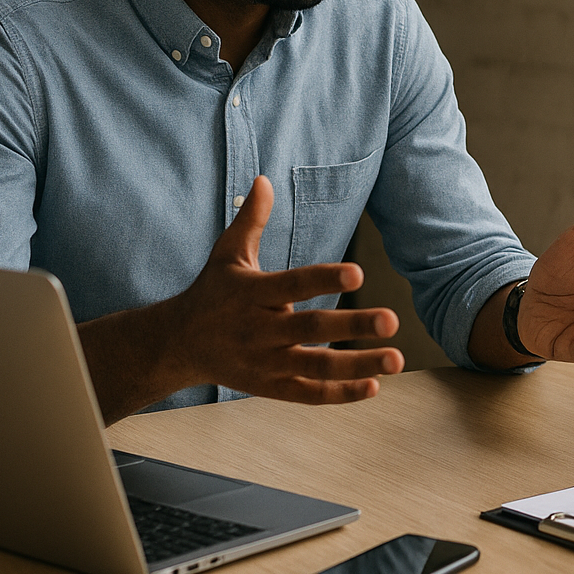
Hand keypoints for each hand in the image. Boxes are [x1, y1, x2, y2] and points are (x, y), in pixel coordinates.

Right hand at [168, 175, 404, 402]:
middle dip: (353, 325)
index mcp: (252, 293)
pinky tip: (375, 386)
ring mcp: (266, 363)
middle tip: (391, 320)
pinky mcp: (270, 388)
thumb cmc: (211, 293)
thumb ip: (252, 221)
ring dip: (358, 365)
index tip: (359, 272)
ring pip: (316, 367)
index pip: (294, 284)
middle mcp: (259, 330)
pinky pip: (309, 394)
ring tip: (396, 358)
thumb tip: (264, 180)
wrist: (177, 345)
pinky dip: (341, 394)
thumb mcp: (227, 254)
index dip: (325, 278)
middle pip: (311, 328)